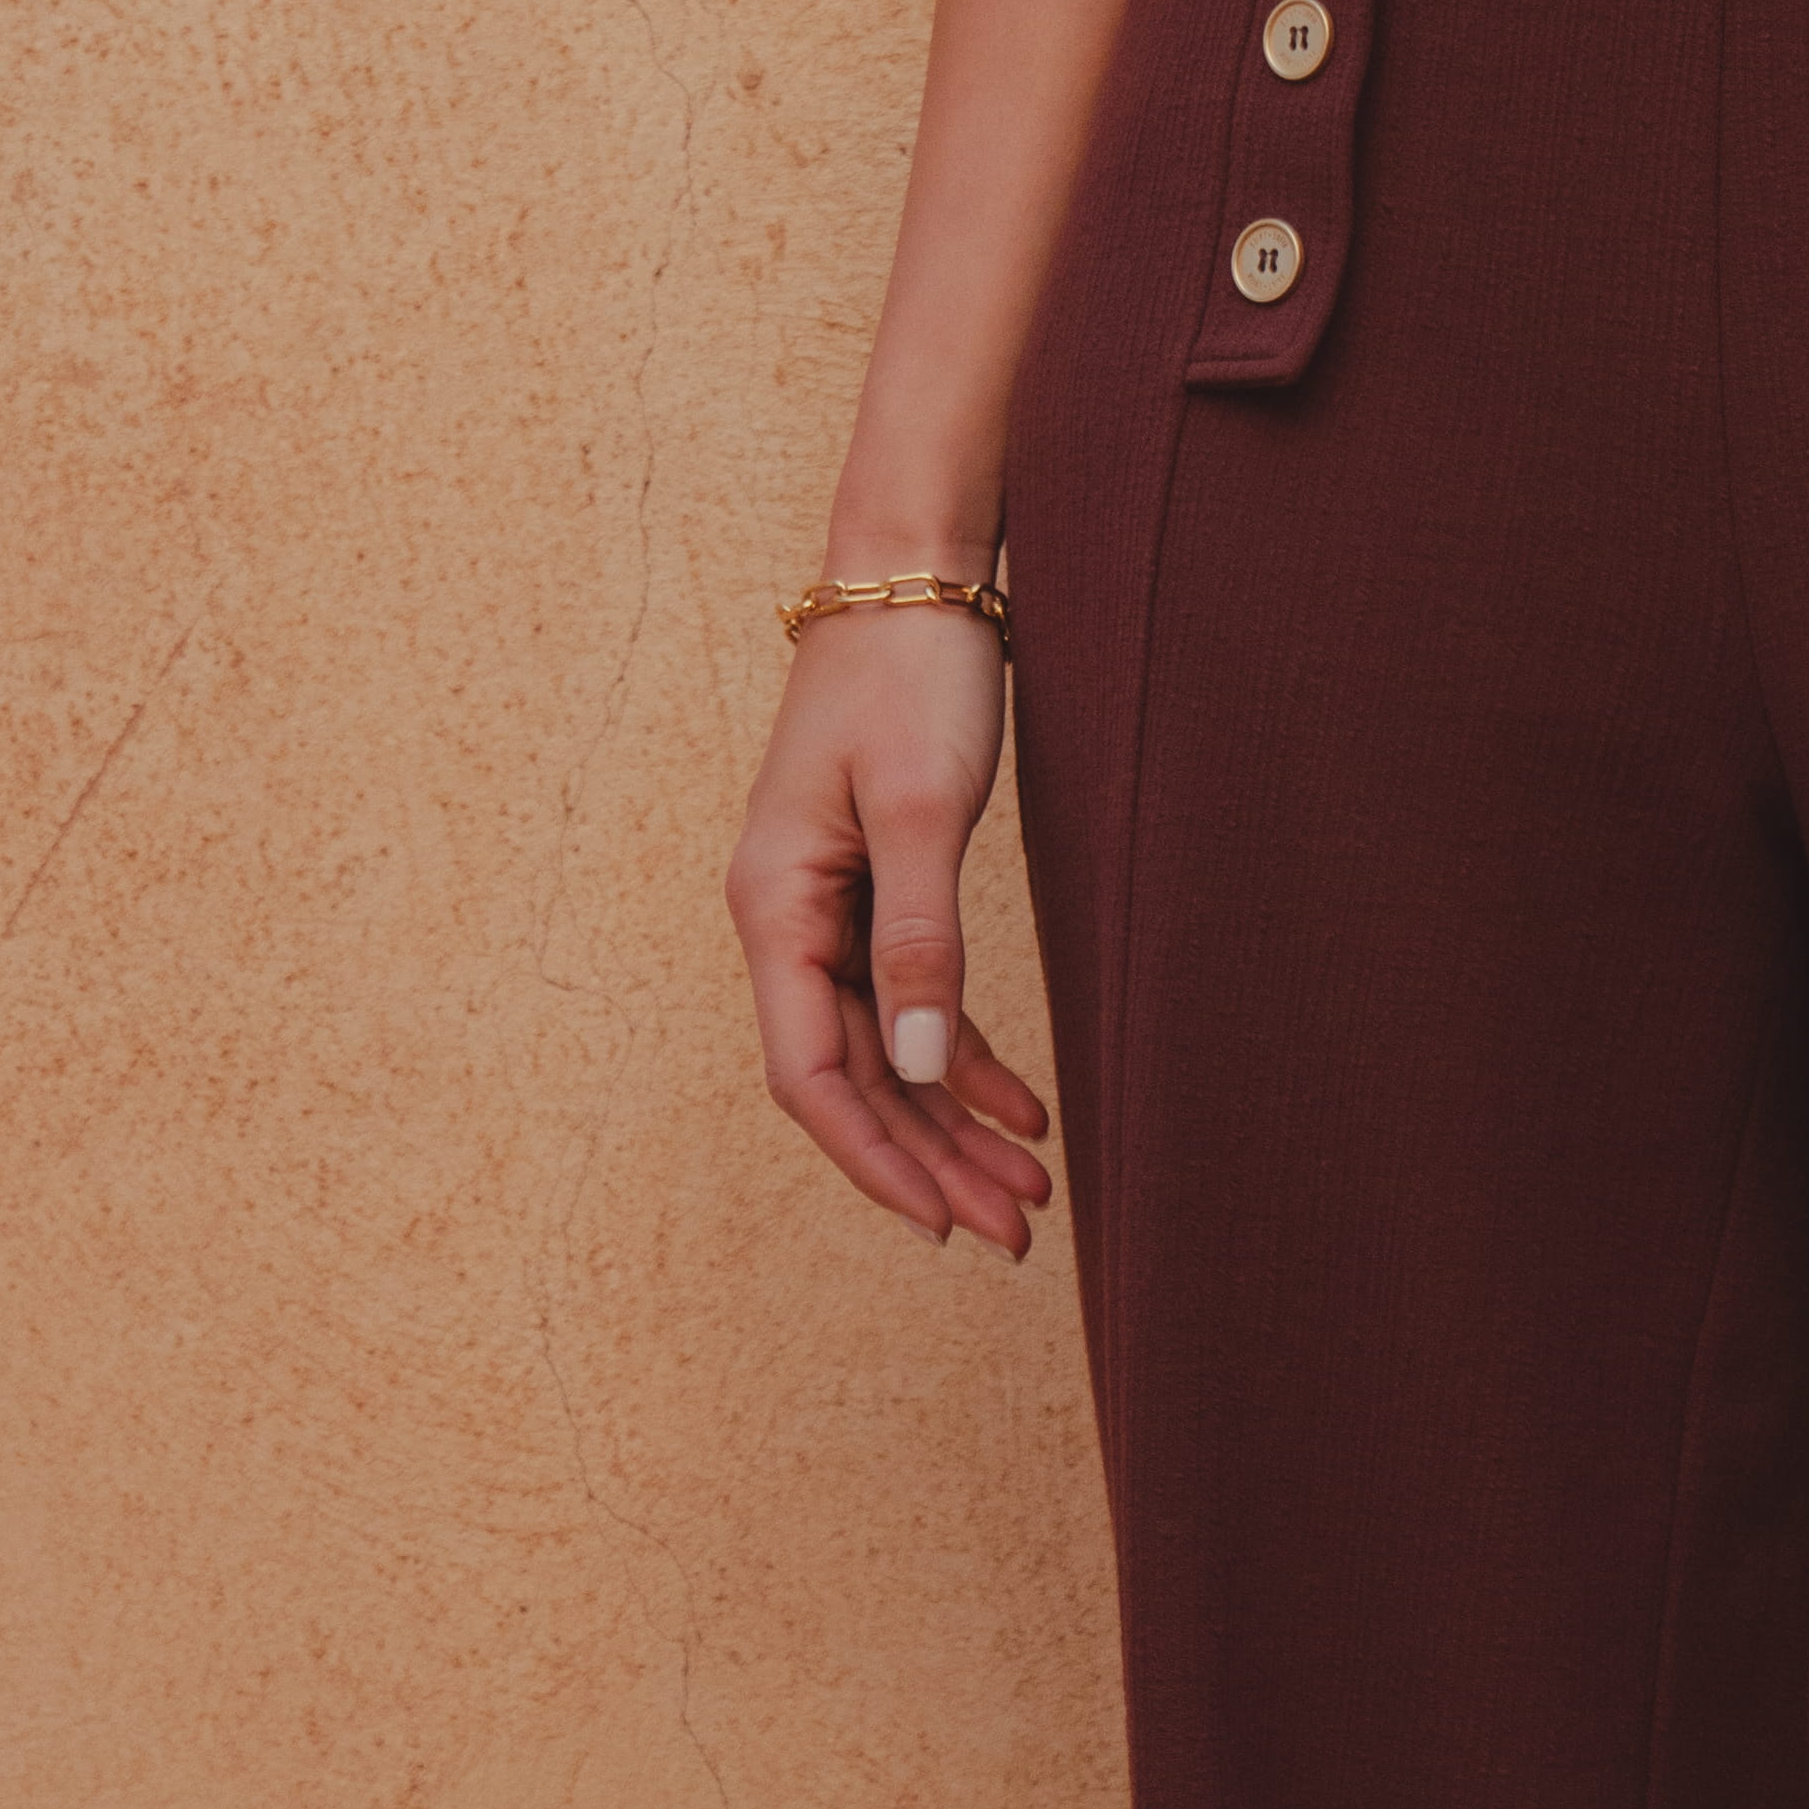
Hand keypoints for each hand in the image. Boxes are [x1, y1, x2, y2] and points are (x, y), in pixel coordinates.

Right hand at [728, 609, 1054, 1253]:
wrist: (914, 576)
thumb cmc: (913, 676)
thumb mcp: (925, 809)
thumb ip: (922, 941)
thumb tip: (925, 1071)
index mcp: (774, 907)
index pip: (812, 1073)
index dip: (876, 1157)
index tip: (941, 1224)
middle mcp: (786, 919)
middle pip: (855, 1077)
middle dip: (931, 1160)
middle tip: (1018, 1232)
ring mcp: (827, 906)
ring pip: (889, 1049)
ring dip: (955, 1122)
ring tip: (1033, 1189)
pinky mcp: (874, 886)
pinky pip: (913, 1001)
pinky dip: (966, 1057)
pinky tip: (1026, 1106)